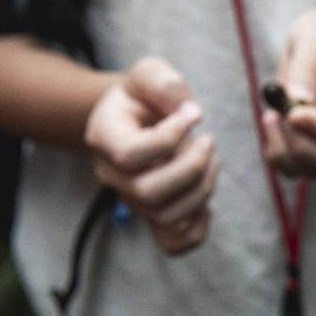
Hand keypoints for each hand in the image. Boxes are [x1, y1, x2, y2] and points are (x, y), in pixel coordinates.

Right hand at [85, 57, 219, 254]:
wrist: (135, 118)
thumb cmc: (142, 95)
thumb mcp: (149, 73)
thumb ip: (165, 83)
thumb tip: (191, 114)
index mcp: (103, 138)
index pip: (130, 154)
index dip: (169, 138)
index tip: (191, 116)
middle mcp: (112, 175)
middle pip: (149, 193)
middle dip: (191, 168)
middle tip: (208, 141)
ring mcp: (131, 200)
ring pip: (166, 216)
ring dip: (202, 189)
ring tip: (211, 159)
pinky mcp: (153, 217)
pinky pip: (173, 242)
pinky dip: (198, 229)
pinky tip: (207, 201)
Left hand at [262, 7, 315, 176]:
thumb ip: (308, 65)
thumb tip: (296, 100)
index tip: (293, 113)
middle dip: (302, 148)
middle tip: (275, 116)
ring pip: (315, 171)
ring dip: (285, 153)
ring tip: (269, 117)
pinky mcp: (311, 143)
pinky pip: (294, 167)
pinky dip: (276, 154)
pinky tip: (270, 124)